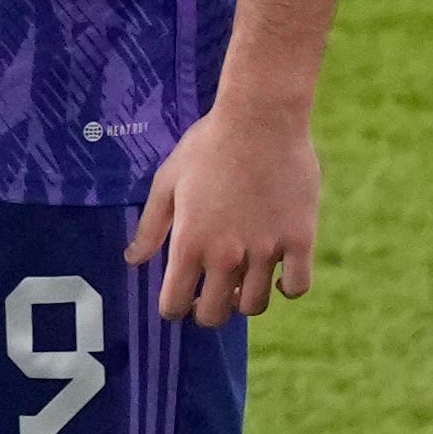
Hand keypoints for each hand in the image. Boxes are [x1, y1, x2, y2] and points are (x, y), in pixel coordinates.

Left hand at [124, 99, 319, 327]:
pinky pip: (297, 286)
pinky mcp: (299, 239)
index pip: (174, 305)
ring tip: (244, 281)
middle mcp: (226, 255)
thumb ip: (150, 227)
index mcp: (189, 244)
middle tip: (212, 294)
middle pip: (215, 315)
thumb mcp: (168, 181)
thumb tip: (133, 260)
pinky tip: (279, 273)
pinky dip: (288, 287)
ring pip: (255, 305)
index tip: (181, 297)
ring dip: (246, 300)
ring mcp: (265, 249)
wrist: (261, 117)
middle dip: (208, 310)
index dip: (174, 307)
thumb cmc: (209, 144)